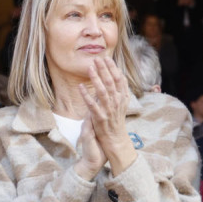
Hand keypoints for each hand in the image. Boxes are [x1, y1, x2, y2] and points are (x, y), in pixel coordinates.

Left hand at [78, 56, 135, 175]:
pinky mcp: (100, 119)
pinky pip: (92, 105)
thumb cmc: (116, 123)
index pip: (119, 80)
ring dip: (96, 79)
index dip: (113, 69)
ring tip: (90, 68)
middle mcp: (117, 104)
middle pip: (111, 83)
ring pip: (103, 92)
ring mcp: (109, 111)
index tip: (107, 58)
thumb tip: (116, 79)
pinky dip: (86, 95)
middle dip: (104, 70)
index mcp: (122, 99)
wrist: (116, 143)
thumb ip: (119, 93)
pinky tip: (80, 87)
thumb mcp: (120, 106)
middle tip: (97, 58)